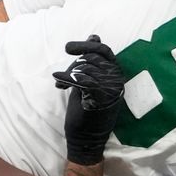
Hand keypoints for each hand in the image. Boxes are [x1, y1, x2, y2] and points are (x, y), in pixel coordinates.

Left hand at [52, 35, 125, 164]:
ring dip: (69, 74)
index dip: (87, 45)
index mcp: (115, 75)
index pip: (104, 51)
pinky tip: (59, 82)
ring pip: (86, 68)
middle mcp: (116, 80)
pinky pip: (83, 80)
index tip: (68, 48)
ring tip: (61, 84)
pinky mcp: (100, 97)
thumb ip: (92, 61)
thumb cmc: (86, 111)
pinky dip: (68, 79)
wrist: (87, 139)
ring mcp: (110, 88)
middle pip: (93, 57)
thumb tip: (94, 36)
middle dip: (74, 63)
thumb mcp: (89, 81)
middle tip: (63, 76)